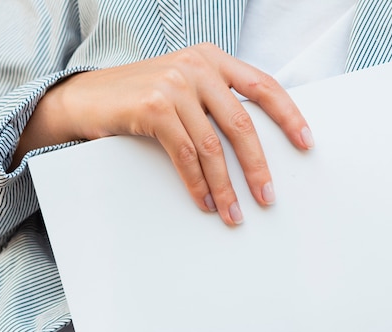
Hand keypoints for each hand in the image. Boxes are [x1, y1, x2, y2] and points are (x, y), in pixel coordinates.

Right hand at [17, 43, 313, 224]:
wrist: (86, 99)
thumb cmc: (141, 98)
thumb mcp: (185, 88)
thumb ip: (217, 102)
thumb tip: (255, 145)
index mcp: (212, 60)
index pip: (263, 87)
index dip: (289, 116)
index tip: (306, 143)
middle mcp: (197, 67)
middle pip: (242, 124)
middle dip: (257, 166)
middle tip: (267, 197)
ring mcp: (173, 84)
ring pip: (213, 146)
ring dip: (226, 186)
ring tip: (234, 212)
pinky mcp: (153, 107)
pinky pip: (186, 155)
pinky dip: (198, 185)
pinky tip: (206, 202)